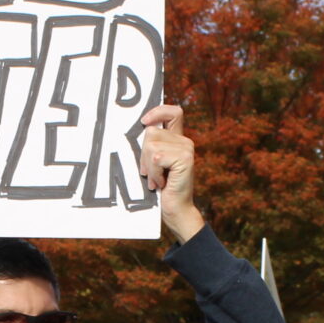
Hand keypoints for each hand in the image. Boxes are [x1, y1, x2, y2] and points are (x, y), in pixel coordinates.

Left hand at [138, 104, 202, 243]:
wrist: (176, 211)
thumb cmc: (161, 190)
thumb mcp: (153, 164)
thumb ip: (150, 147)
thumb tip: (136, 131)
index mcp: (178, 140)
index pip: (173, 112)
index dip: (158, 111)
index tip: (144, 121)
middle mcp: (185, 142)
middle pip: (151, 132)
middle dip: (143, 154)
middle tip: (150, 173)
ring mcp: (187, 149)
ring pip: (151, 144)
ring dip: (148, 166)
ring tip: (156, 180)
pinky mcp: (185, 158)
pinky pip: (155, 157)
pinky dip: (153, 173)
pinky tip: (161, 184)